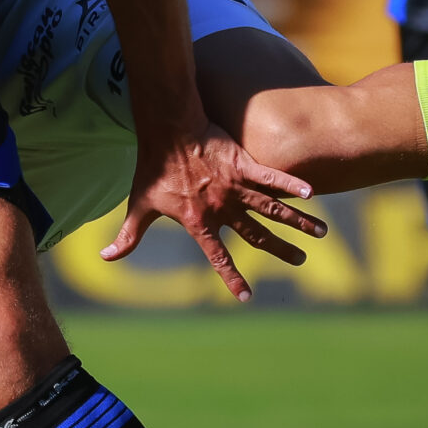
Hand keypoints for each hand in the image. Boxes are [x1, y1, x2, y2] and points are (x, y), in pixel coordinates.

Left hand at [103, 121, 328, 302]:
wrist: (166, 129)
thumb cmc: (152, 168)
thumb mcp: (139, 205)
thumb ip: (128, 235)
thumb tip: (106, 258)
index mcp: (199, 222)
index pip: (218, 257)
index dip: (231, 279)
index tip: (246, 298)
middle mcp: (221, 208)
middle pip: (257, 235)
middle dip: (281, 251)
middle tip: (301, 262)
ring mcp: (235, 186)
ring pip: (272, 209)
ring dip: (297, 222)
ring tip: (321, 233)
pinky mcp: (244, 163)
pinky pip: (271, 177)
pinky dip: (291, 185)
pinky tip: (312, 193)